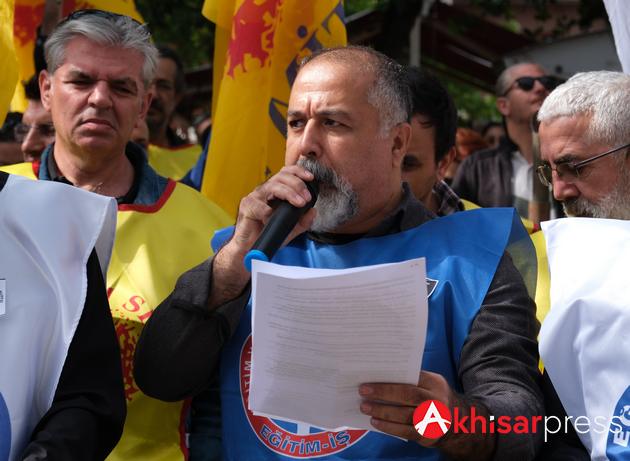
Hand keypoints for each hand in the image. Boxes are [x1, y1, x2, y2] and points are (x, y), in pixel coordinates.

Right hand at [209, 166, 316, 307]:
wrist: (250, 249)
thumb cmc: (267, 234)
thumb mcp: (290, 229)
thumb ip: (302, 221)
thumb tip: (313, 211)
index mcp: (274, 192)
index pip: (286, 174)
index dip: (298, 172)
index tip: (311, 178)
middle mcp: (264, 191)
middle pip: (281, 177)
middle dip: (297, 184)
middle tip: (306, 198)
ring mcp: (255, 197)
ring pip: (272, 186)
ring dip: (288, 193)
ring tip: (299, 203)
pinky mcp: (246, 207)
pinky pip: (258, 205)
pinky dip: (267, 211)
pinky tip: (271, 217)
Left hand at [358, 371, 454, 445]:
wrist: (457, 422)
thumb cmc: (433, 398)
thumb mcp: (430, 385)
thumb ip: (412, 380)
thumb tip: (380, 376)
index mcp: (435, 383)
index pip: (412, 377)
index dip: (391, 379)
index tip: (370, 379)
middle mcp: (436, 400)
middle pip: (409, 394)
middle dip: (384, 393)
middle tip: (363, 392)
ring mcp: (434, 419)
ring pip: (406, 414)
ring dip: (383, 411)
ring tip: (365, 407)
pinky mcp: (428, 434)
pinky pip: (406, 431)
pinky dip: (389, 427)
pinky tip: (376, 422)